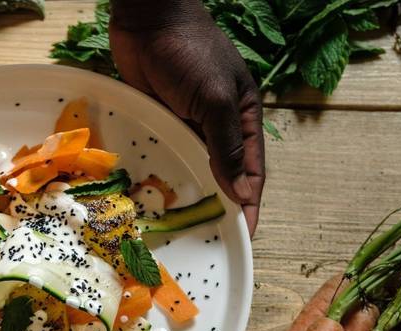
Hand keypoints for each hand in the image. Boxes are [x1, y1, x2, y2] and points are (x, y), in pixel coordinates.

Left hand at [110, 0, 264, 235]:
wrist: (148, 21)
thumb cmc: (189, 54)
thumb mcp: (215, 101)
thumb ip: (227, 147)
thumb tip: (241, 192)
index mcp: (243, 119)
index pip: (252, 172)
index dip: (250, 205)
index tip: (246, 236)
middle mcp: (218, 126)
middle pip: (224, 174)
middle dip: (221, 205)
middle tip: (213, 239)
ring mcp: (188, 124)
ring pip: (193, 167)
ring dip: (191, 194)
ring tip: (184, 227)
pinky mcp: (161, 120)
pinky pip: (166, 154)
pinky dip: (164, 174)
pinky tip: (156, 197)